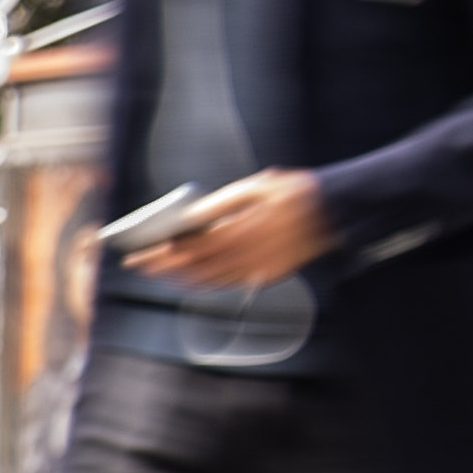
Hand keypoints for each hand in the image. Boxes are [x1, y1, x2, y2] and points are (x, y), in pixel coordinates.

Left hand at [127, 169, 333, 289]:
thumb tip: (189, 219)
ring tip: (156, 272)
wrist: (336, 210)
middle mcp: (249, 252)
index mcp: (244, 227)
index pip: (192, 245)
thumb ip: (221, 204)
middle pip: (195, 265)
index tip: (138, 253)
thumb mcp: (257, 187)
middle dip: (162, 267)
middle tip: (136, 265)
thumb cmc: (294, 192)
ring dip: (179, 278)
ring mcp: (258, 267)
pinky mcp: (268, 275)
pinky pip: (228, 284)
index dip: (162, 253)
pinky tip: (189, 279)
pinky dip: (204, 284)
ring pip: (210, 279)